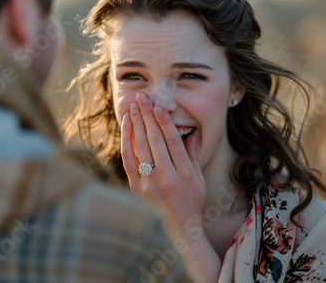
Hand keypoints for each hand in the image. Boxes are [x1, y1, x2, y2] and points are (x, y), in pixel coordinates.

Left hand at [121, 92, 220, 282]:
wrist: (178, 229)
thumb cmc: (191, 202)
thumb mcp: (199, 179)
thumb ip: (192, 154)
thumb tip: (189, 132)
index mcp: (185, 174)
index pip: (173, 142)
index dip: (165, 121)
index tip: (159, 105)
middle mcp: (167, 178)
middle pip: (155, 140)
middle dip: (148, 116)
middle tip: (143, 97)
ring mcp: (149, 184)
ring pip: (141, 146)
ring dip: (137, 123)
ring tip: (135, 105)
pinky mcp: (136, 188)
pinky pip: (129, 159)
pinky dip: (127, 140)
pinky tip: (127, 125)